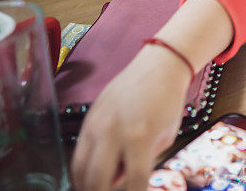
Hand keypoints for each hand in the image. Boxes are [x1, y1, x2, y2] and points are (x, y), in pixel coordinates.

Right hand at [71, 46, 190, 190]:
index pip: (133, 181)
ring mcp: (96, 126)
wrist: (158, 68)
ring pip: (79, 170)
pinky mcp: (88, 119)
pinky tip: (91, 175)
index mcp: (139, 138)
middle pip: (97, 181)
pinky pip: (77, 153)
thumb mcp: (165, 136)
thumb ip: (146, 162)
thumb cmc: (168, 101)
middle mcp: (113, 133)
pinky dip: (81, 169)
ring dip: (87, 185)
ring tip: (98, 188)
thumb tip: (122, 181)